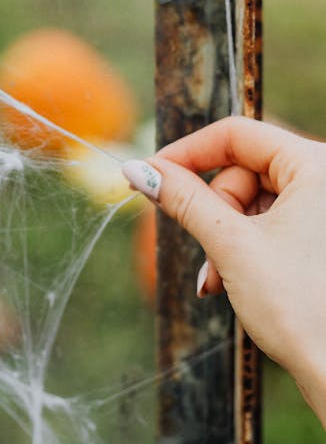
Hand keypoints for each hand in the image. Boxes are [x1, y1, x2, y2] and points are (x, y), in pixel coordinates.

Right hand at [123, 117, 325, 426]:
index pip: (236, 134)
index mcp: (317, 165)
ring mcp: (325, 210)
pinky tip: (231, 280)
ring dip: (225, 237)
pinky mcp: (322, 236)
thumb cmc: (301, 309)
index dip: (187, 153)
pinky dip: (246, 247)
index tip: (149, 176)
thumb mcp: (229, 245)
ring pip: (254, 201)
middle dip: (212, 211)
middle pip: (244, 170)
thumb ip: (182, 199)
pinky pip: (273, 222)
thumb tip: (136, 170)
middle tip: (200, 249)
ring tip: (218, 279)